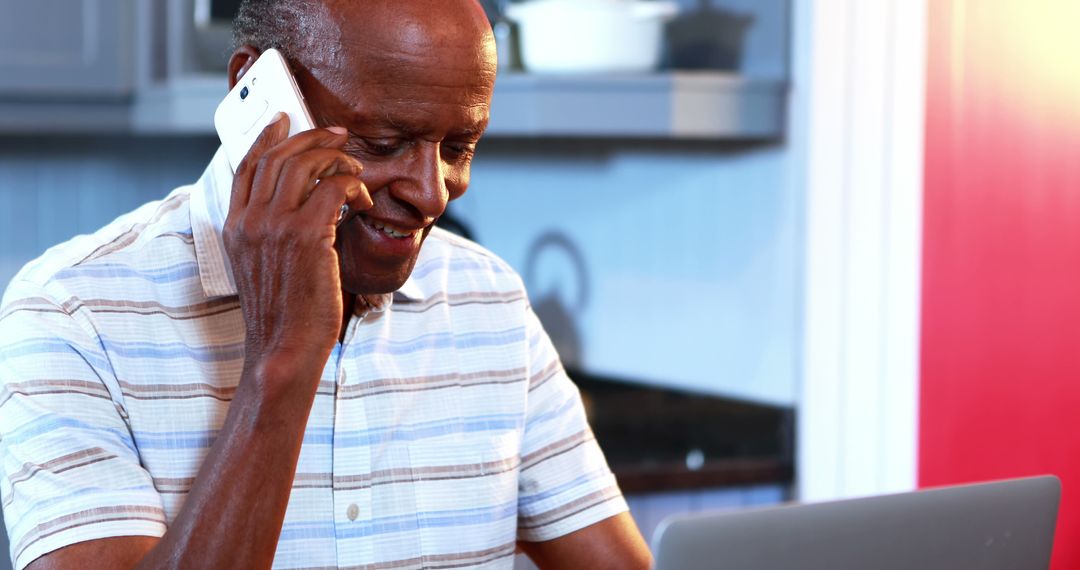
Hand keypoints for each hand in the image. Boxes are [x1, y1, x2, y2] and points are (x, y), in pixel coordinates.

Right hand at [223, 114, 371, 382]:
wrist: (284, 349)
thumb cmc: (283, 316)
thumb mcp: (263, 268)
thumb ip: (271, 234)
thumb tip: (303, 208)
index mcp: (235, 227)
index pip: (246, 166)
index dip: (266, 137)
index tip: (284, 119)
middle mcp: (250, 220)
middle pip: (279, 156)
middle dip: (312, 138)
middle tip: (338, 135)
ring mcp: (275, 225)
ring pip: (306, 164)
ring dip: (337, 159)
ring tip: (355, 170)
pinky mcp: (306, 234)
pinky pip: (334, 187)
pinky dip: (354, 187)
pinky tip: (363, 204)